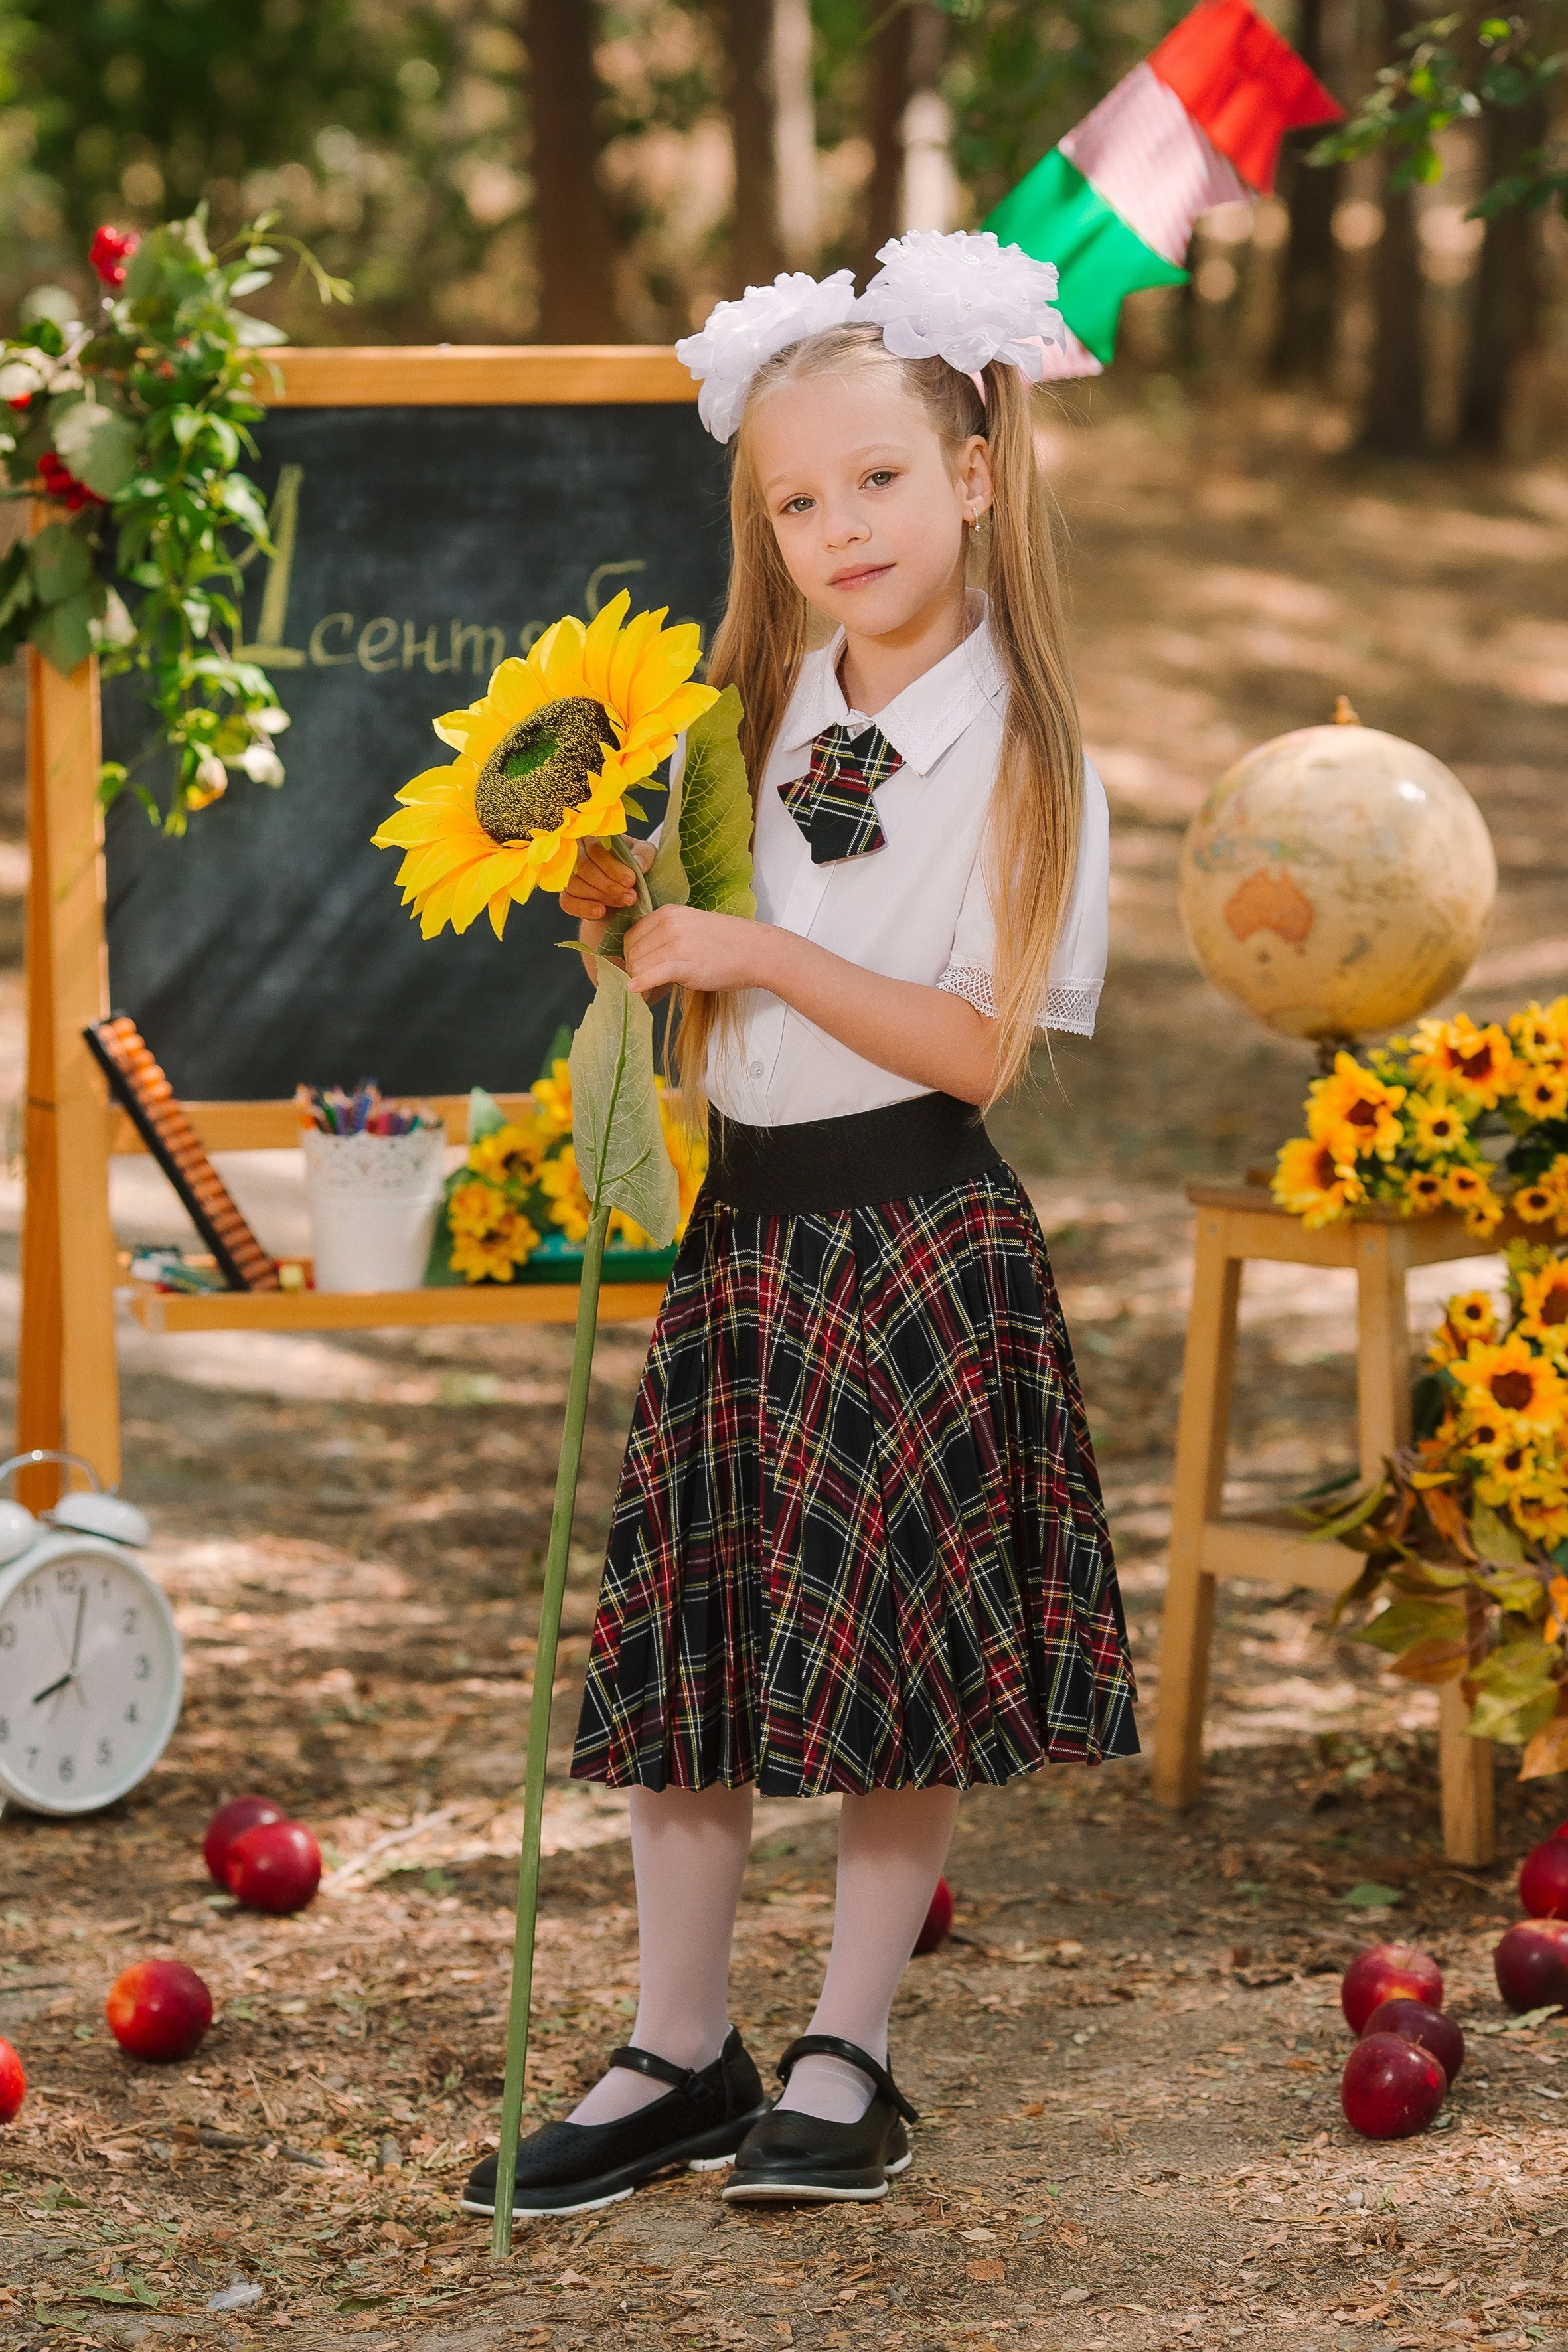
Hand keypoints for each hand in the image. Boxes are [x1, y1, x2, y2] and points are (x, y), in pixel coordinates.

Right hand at [561, 835, 652, 922]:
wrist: (624, 890)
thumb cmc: (631, 866)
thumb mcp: (643, 856)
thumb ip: (643, 856)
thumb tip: (638, 864)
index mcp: (592, 837)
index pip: (595, 849)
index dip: (612, 867)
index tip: (631, 881)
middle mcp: (574, 852)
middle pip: (583, 867)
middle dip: (609, 885)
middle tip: (630, 897)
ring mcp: (567, 875)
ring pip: (575, 885)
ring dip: (601, 896)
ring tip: (621, 903)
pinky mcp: (565, 895)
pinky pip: (567, 902)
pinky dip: (584, 908)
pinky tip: (601, 911)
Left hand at [624, 905, 777, 996]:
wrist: (758, 951)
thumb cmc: (729, 942)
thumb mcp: (692, 926)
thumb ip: (667, 934)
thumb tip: (644, 957)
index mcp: (669, 913)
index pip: (632, 936)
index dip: (632, 956)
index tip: (641, 969)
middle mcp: (669, 924)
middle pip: (632, 953)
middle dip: (635, 971)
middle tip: (648, 983)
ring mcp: (677, 944)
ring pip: (638, 966)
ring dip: (641, 981)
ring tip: (653, 990)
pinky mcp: (686, 965)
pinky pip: (653, 975)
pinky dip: (642, 983)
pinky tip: (637, 990)